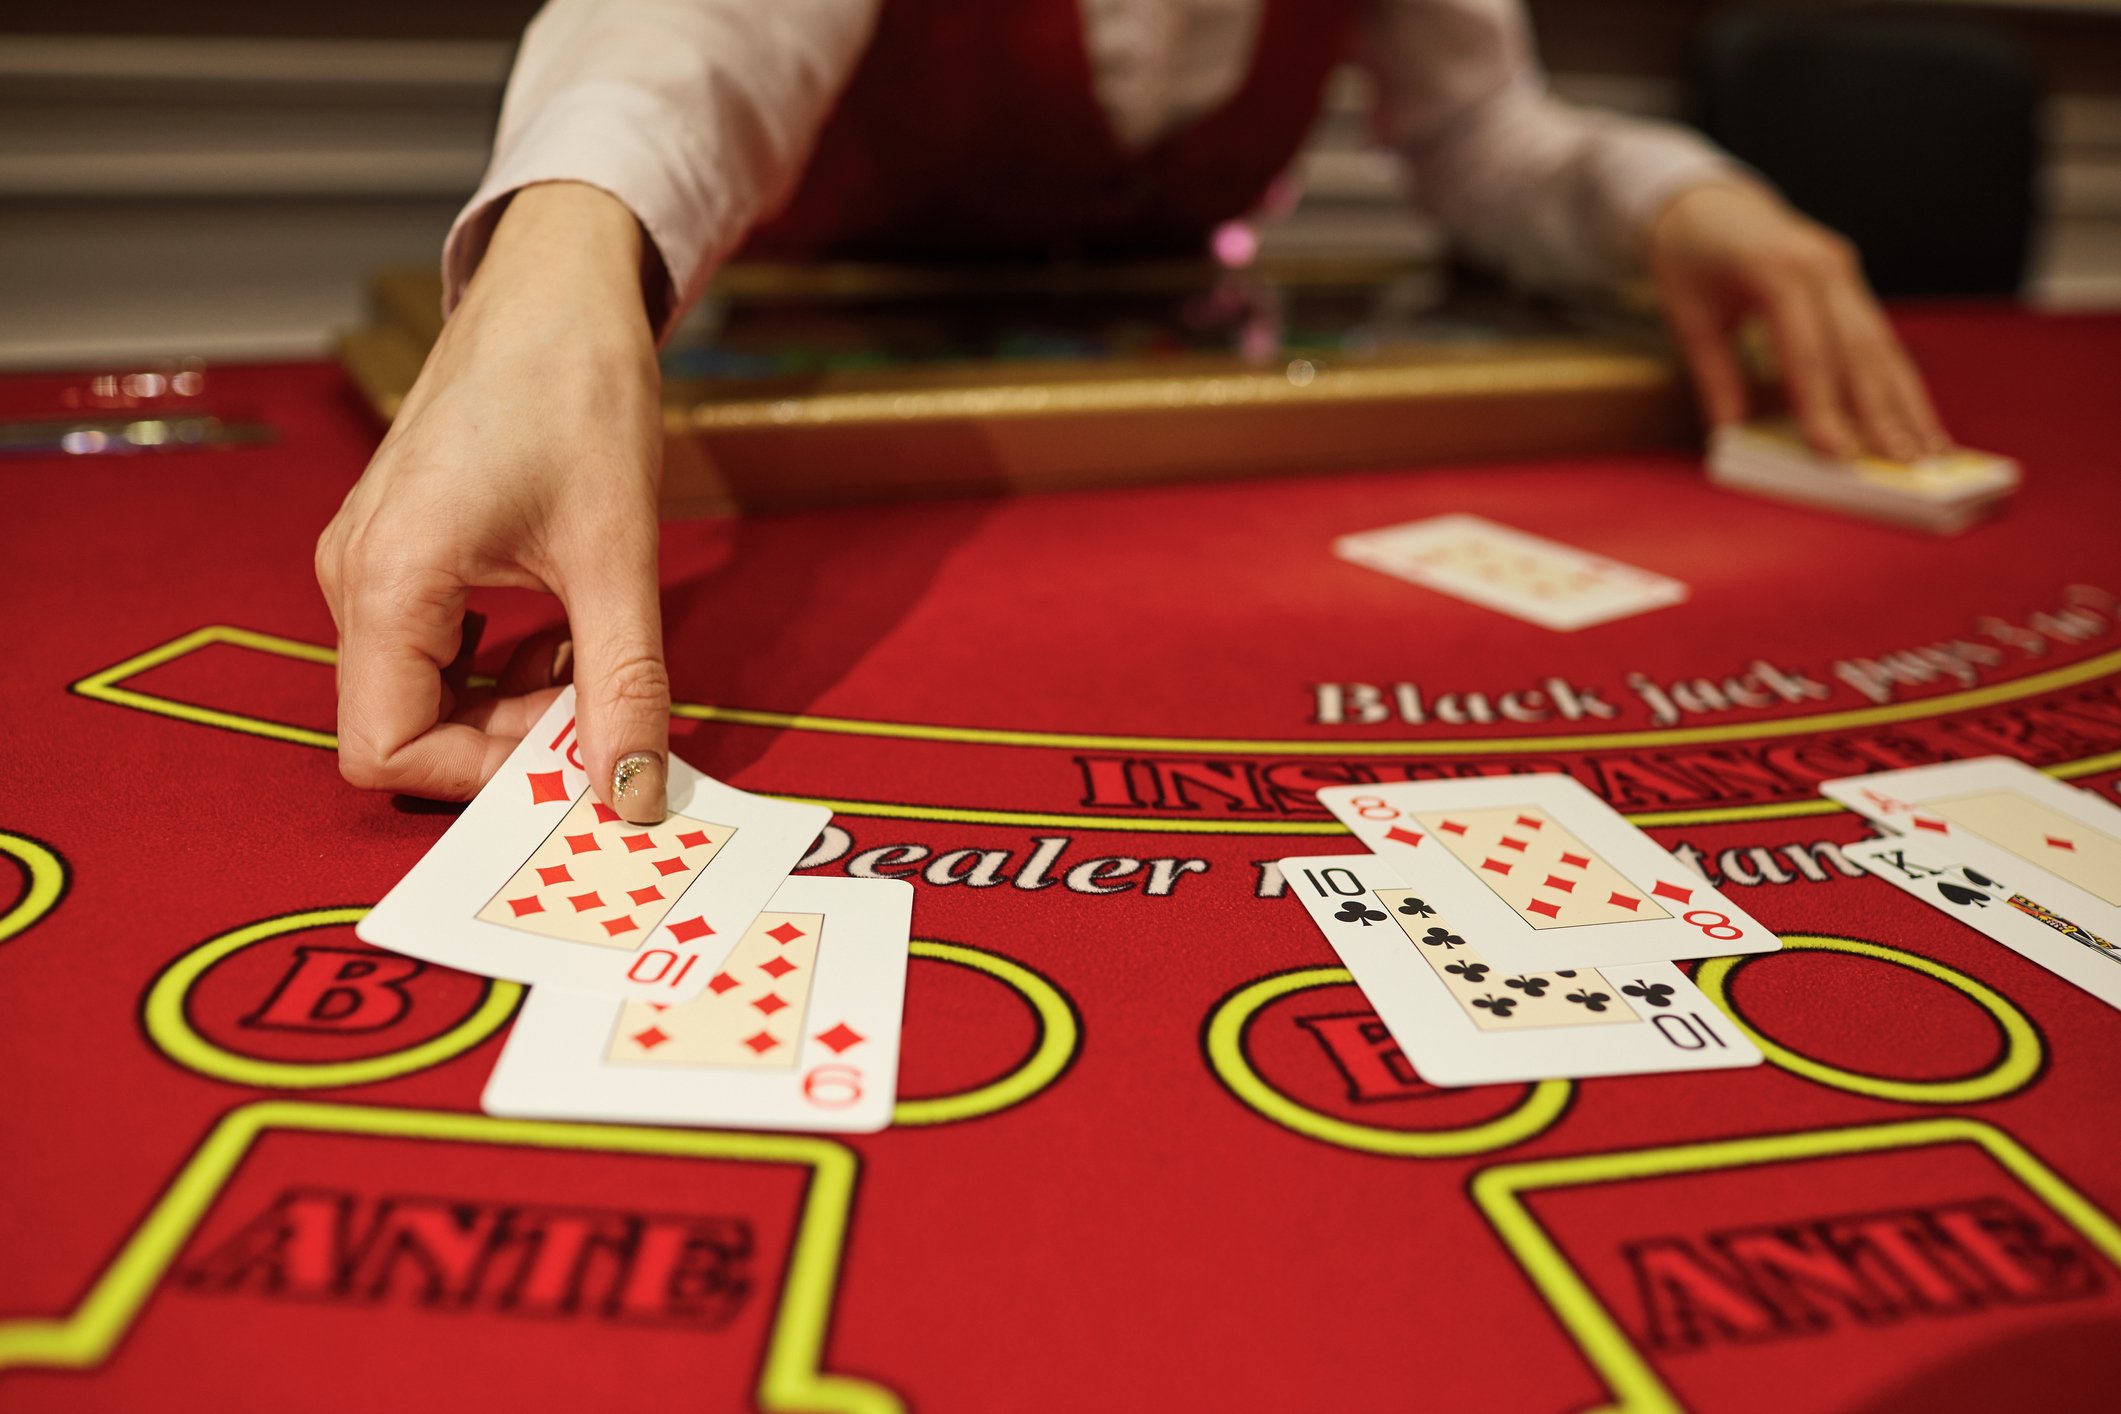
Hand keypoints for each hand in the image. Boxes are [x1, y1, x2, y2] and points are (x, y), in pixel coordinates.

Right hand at [316, 182, 671, 819]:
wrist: (558, 285)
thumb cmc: (576, 389)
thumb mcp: (618, 554)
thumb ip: (624, 685)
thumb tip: (634, 795)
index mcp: (383, 580)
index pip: (385, 751)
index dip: (481, 778)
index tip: (573, 758)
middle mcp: (354, 578)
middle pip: (405, 726)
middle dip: (508, 740)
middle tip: (602, 709)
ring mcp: (370, 562)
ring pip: (425, 692)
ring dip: (513, 703)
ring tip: (592, 654)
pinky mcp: (400, 550)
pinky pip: (435, 649)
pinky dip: (504, 664)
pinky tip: (566, 629)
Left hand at [1646, 180, 1947, 460]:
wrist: (1705, 200)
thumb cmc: (1688, 257)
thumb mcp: (1686, 315)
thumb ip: (1713, 374)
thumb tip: (1732, 435)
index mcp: (1778, 268)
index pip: (1808, 349)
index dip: (1825, 404)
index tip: (1839, 453)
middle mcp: (1824, 266)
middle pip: (1860, 348)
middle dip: (1886, 411)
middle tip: (1906, 464)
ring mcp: (1843, 271)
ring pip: (1881, 344)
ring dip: (1909, 400)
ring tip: (1932, 450)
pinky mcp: (1850, 282)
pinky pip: (1878, 337)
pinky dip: (1898, 380)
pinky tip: (1918, 417)